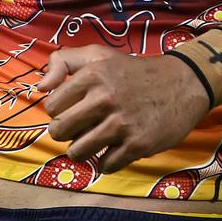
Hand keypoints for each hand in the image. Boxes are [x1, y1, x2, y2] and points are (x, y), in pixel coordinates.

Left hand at [38, 45, 210, 173]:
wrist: (181, 83)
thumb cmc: (132, 70)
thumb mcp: (98, 55)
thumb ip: (64, 61)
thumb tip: (40, 87)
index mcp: (92, 74)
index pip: (51, 106)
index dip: (59, 111)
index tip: (72, 109)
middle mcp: (104, 98)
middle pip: (59, 131)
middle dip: (66, 133)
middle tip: (80, 127)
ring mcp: (121, 123)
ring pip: (78, 152)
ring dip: (83, 150)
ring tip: (94, 140)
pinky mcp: (137, 145)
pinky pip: (105, 165)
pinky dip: (106, 160)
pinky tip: (115, 148)